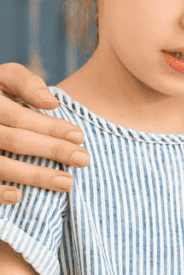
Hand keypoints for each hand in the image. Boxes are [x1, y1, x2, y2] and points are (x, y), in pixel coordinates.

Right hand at [0, 63, 87, 203]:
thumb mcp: (4, 77)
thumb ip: (25, 83)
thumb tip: (52, 103)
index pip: (21, 117)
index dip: (51, 127)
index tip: (80, 136)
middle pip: (16, 140)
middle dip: (53, 150)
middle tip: (84, 160)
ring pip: (1, 164)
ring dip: (34, 176)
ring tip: (67, 183)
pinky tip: (18, 197)